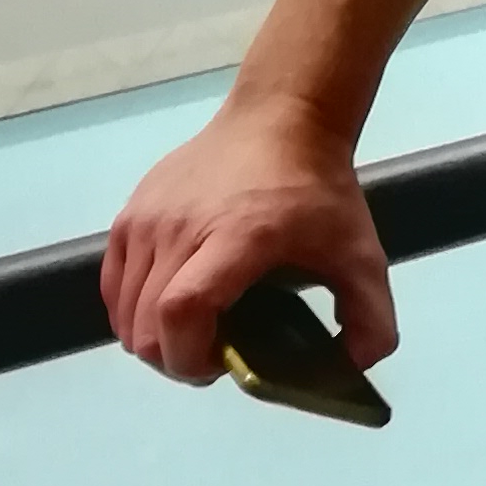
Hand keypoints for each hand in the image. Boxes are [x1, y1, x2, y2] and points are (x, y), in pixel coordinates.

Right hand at [102, 90, 396, 386]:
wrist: (281, 117)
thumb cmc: (319, 189)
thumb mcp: (362, 254)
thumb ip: (373, 318)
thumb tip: (355, 368)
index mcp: (237, 237)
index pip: (182, 310)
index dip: (189, 357)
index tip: (220, 365)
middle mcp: (180, 228)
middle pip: (146, 325)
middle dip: (176, 359)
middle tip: (214, 351)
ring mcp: (147, 218)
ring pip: (124, 312)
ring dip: (154, 336)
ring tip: (196, 326)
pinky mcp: (130, 213)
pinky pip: (112, 284)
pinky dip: (132, 310)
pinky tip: (170, 303)